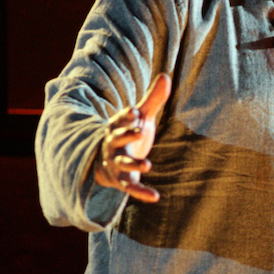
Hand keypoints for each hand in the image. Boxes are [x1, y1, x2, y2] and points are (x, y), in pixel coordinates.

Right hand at [92, 74, 170, 202]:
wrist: (108, 162)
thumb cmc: (128, 136)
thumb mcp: (141, 118)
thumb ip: (153, 100)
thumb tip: (166, 76)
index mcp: (116, 128)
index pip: (118, 120)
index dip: (125, 116)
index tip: (135, 111)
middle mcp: (113, 146)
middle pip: (117, 139)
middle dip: (127, 135)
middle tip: (140, 130)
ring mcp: (116, 164)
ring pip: (122, 164)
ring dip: (133, 164)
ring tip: (148, 164)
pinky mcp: (122, 181)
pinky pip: (130, 187)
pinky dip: (141, 192)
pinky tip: (155, 197)